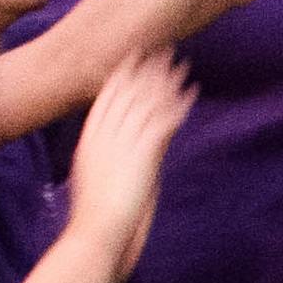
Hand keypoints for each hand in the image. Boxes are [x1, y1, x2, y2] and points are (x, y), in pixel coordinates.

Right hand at [67, 49, 194, 282]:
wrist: (95, 232)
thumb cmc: (95, 214)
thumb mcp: (96, 177)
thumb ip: (111, 156)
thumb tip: (127, 146)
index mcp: (90, 140)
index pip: (107, 96)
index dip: (124, 73)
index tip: (136, 55)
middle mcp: (105, 136)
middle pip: (129, 91)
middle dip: (148, 69)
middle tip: (165, 49)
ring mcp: (123, 142)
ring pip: (148, 101)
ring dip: (167, 81)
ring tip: (183, 65)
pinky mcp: (143, 153)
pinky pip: (164, 119)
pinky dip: (179, 104)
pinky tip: (192, 93)